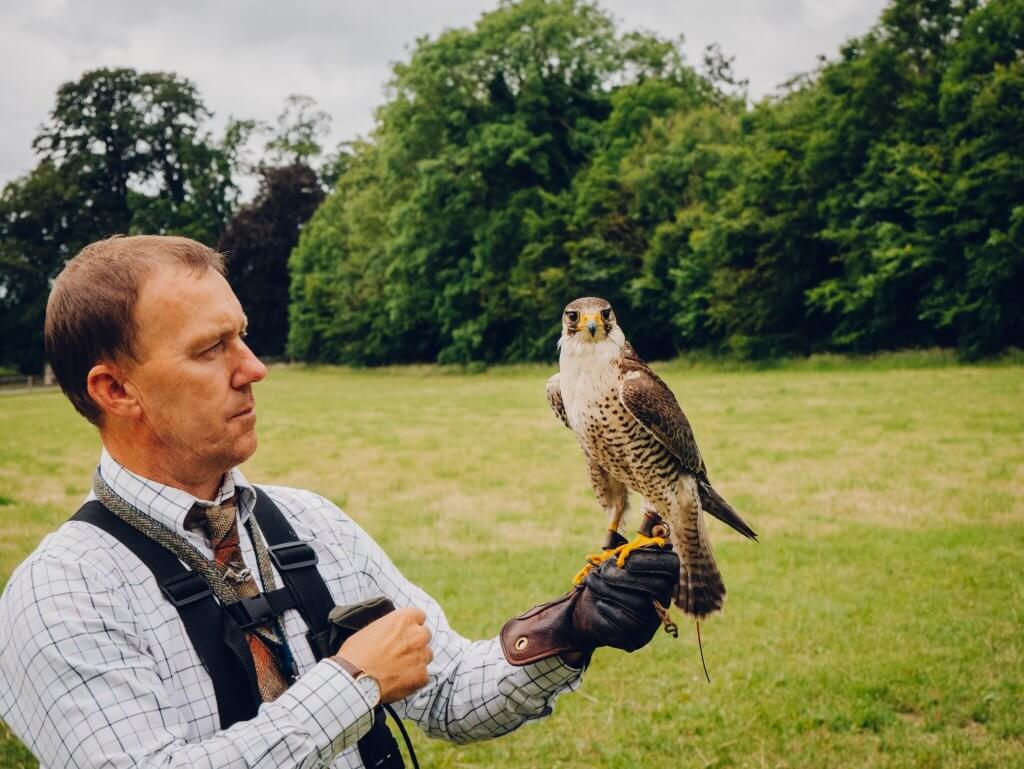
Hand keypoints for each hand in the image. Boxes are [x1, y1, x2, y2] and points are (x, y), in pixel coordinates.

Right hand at [335, 607, 432, 702]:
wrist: (353, 681)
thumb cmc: (355, 654)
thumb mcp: (371, 629)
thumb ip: (390, 627)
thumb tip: (394, 632)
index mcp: (403, 619)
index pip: (419, 616)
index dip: (410, 625)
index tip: (404, 633)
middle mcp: (417, 635)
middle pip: (424, 635)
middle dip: (415, 643)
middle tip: (399, 652)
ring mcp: (421, 656)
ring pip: (426, 655)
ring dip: (416, 660)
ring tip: (397, 669)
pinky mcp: (421, 676)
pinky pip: (423, 675)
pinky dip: (413, 679)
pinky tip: (397, 681)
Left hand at [501, 544, 678, 664]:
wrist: (583, 612)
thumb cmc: (602, 578)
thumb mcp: (615, 556)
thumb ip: (632, 538)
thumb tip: (651, 508)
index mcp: (662, 576)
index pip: (671, 566)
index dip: (650, 561)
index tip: (626, 559)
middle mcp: (663, 600)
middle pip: (656, 586)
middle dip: (624, 576)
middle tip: (603, 571)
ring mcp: (652, 622)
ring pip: (637, 604)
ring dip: (609, 590)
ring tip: (592, 581)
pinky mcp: (636, 639)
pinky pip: (624, 625)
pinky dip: (606, 609)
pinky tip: (597, 602)